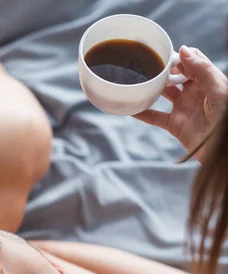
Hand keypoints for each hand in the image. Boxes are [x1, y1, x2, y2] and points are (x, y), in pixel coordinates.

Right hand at [135, 45, 227, 160]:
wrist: (220, 149)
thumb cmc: (226, 118)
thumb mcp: (218, 89)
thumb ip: (202, 69)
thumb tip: (183, 50)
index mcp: (207, 80)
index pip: (190, 61)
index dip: (178, 57)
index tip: (163, 54)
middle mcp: (194, 92)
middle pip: (174, 75)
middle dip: (161, 69)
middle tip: (146, 64)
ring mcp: (183, 108)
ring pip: (163, 93)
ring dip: (151, 87)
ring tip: (137, 79)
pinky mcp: (175, 125)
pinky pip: (155, 117)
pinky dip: (142, 113)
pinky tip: (130, 107)